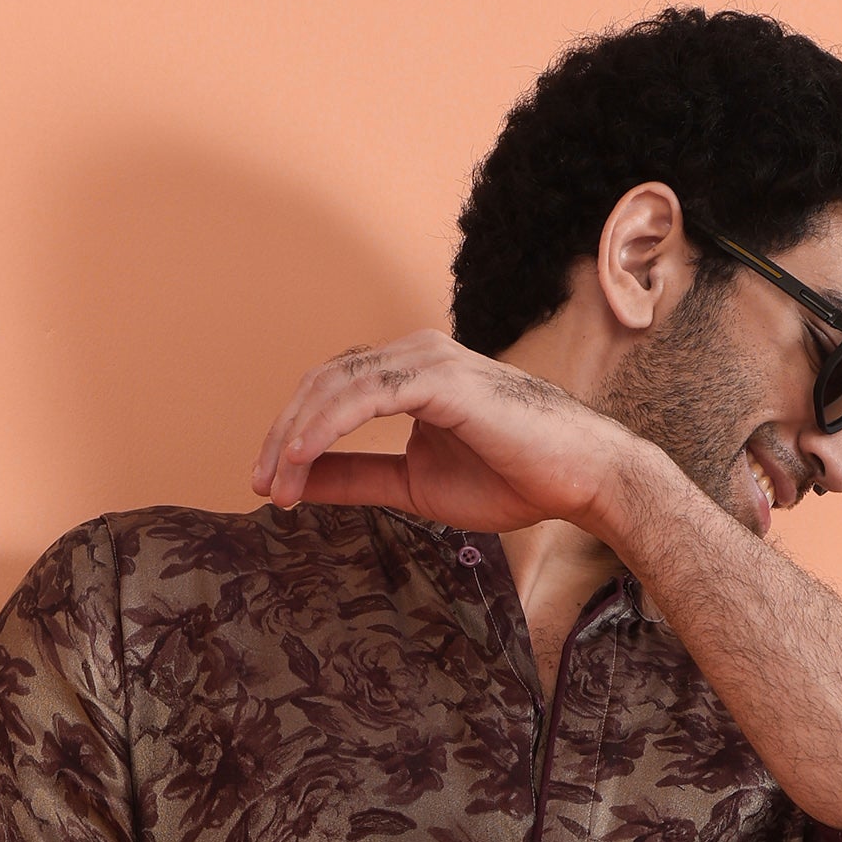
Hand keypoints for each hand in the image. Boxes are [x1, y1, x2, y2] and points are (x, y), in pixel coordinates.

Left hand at [251, 330, 639, 535]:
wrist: (580, 478)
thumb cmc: (514, 479)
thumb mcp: (415, 486)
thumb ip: (360, 478)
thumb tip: (303, 482)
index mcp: (411, 375)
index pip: (334, 393)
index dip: (295, 436)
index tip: (272, 486)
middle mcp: (415, 355)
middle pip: (323, 383)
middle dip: (284, 436)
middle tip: (262, 486)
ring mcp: (427, 360)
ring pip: (335, 386)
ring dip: (296, 436)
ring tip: (277, 484)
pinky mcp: (440, 377)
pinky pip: (364, 396)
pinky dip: (326, 426)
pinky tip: (302, 458)